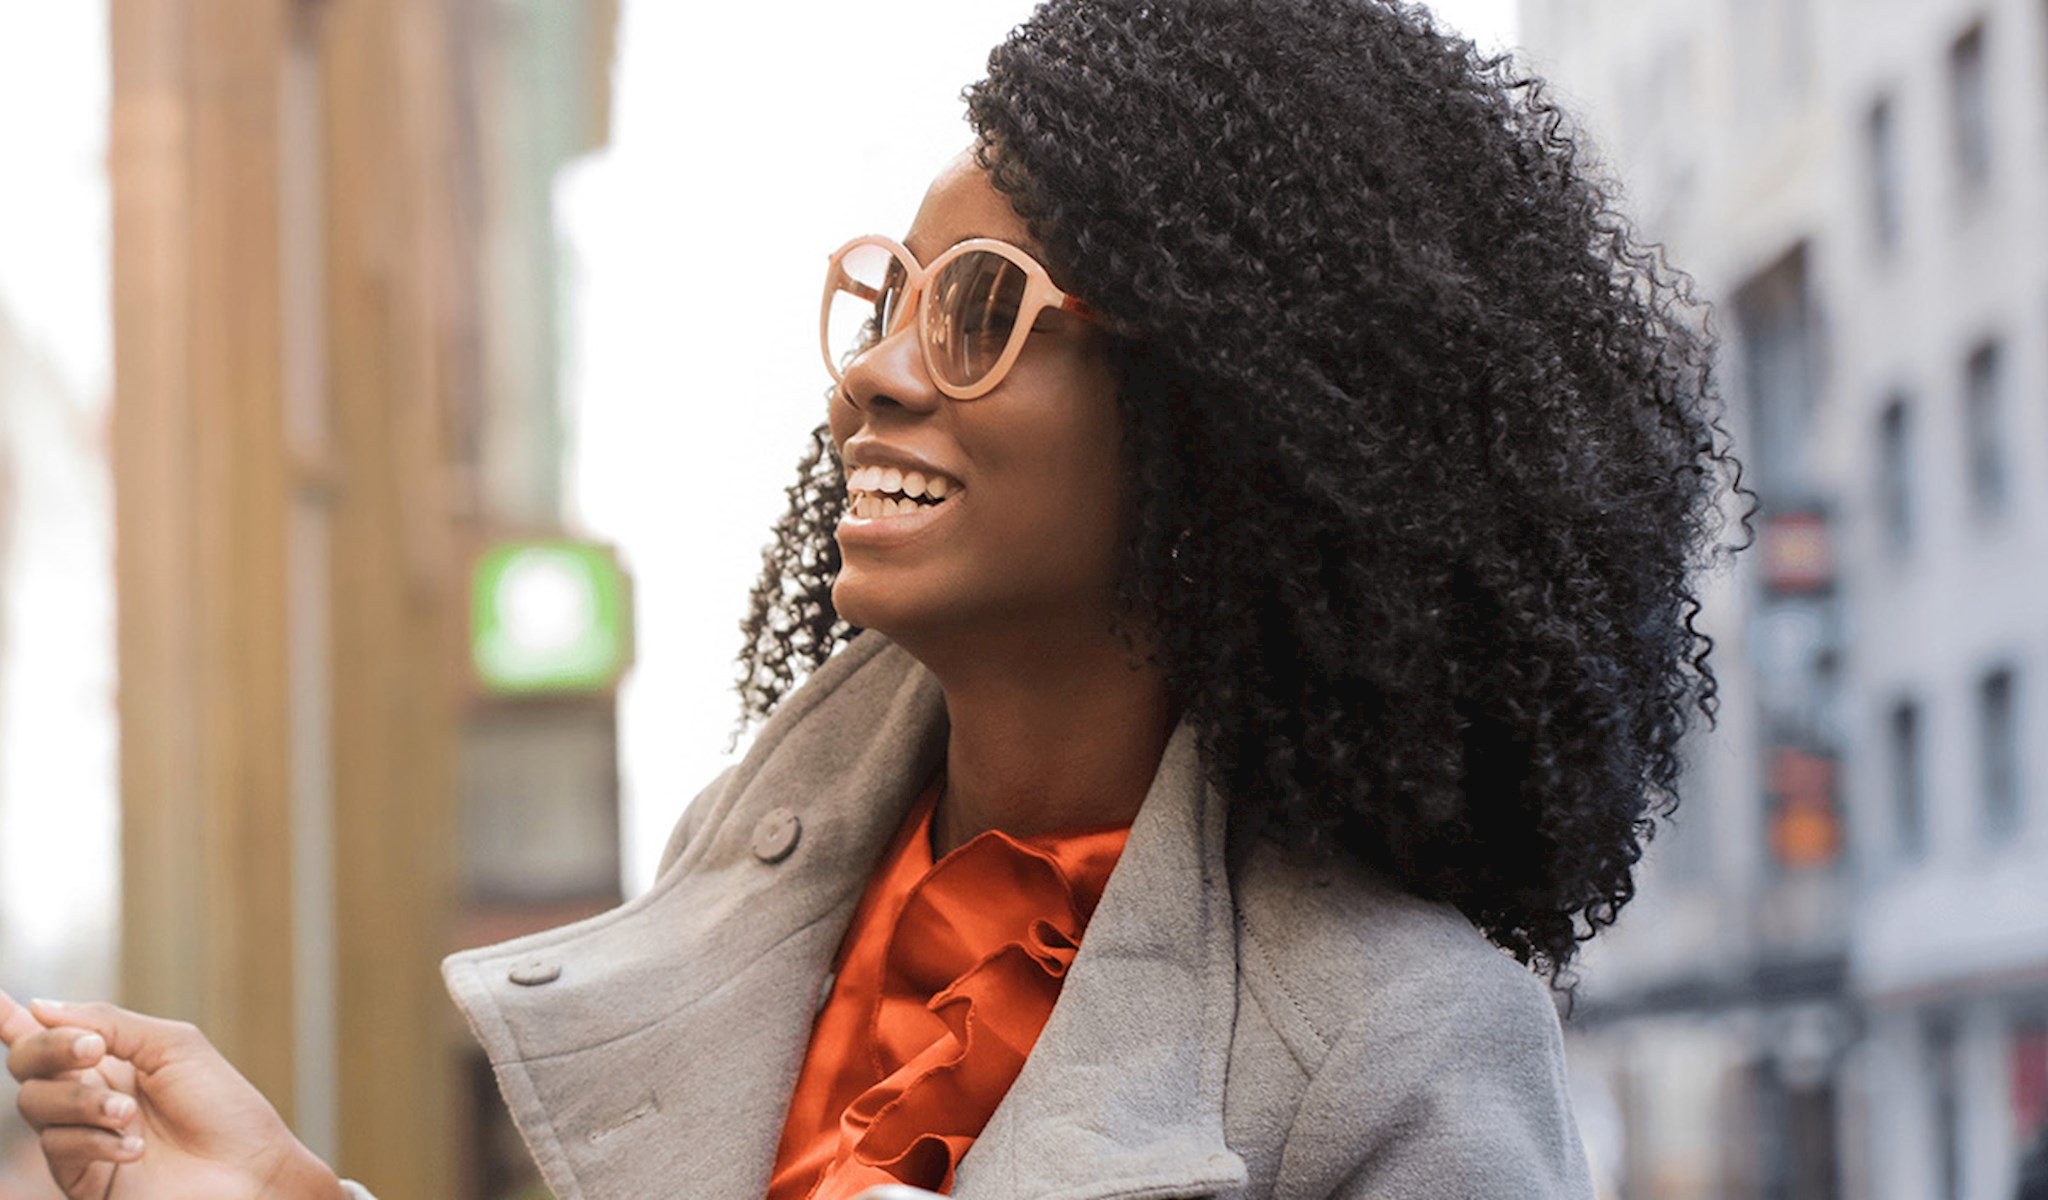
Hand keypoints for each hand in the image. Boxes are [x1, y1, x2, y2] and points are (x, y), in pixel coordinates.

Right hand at [2, 988, 344, 1199]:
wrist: (249, 1168)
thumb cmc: (222, 1106)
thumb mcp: (173, 1047)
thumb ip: (110, 1024)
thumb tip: (41, 1005)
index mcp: (109, 1058)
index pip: (47, 1034)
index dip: (11, 1018)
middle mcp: (87, 1094)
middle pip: (28, 1063)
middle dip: (50, 1049)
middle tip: (93, 1052)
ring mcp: (82, 1136)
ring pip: (36, 1104)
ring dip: (82, 1100)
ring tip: (129, 1112)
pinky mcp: (82, 1176)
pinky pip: (59, 1148)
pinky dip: (95, 1141)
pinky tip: (134, 1147)